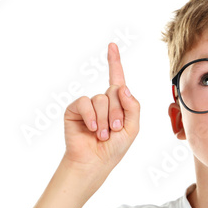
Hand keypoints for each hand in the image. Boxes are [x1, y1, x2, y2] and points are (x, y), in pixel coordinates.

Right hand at [63, 43, 139, 176]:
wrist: (94, 162)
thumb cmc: (114, 147)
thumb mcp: (132, 128)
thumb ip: (133, 107)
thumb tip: (123, 87)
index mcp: (118, 103)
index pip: (117, 79)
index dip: (115, 62)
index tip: (112, 45)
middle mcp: (103, 101)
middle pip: (115, 92)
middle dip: (118, 113)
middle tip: (114, 130)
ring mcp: (89, 105)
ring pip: (101, 98)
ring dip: (105, 119)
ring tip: (102, 135)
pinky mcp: (75, 109)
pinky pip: (86, 102)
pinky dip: (91, 117)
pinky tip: (91, 129)